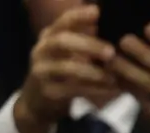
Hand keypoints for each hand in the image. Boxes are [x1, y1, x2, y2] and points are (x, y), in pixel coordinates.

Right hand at [15, 5, 117, 132]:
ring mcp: (41, 71)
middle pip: (62, 41)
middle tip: (111, 52)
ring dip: (92, 71)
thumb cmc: (58, 72)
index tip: (97, 12)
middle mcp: (41, 50)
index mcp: (48, 36)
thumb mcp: (66, 52)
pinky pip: (72, 89)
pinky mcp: (48, 92)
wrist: (36, 102)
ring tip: (113, 76)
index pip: (62, 21)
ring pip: (66, 67)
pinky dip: (93, 89)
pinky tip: (110, 89)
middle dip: (89, 45)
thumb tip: (101, 22)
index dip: (78, 16)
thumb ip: (81, 37)